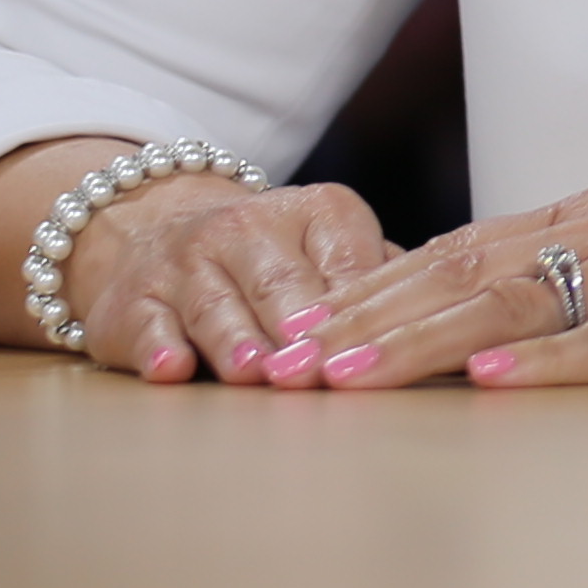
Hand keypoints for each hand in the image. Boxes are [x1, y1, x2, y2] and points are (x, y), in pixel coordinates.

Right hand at [0, 143, 389, 381]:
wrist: (158, 234)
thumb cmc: (278, 262)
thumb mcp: (334, 252)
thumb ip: (386, 281)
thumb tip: (454, 318)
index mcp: (320, 212)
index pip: (351, 265)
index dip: (368, 311)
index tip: (388, 348)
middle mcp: (248, 227)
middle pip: (285, 288)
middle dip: (304, 333)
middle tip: (324, 375)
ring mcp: (186, 261)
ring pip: (217, 306)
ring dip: (238, 341)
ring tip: (258, 375)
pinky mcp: (133, 300)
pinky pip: (148, 324)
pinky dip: (158, 347)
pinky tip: (171, 368)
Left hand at [267, 186, 587, 389]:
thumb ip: (586, 276)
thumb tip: (487, 323)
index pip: (460, 250)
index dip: (371, 293)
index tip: (295, 336)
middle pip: (464, 273)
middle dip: (364, 321)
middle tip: (282, 368)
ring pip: (518, 304)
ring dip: (423, 343)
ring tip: (348, 379)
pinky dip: (551, 362)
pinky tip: (494, 383)